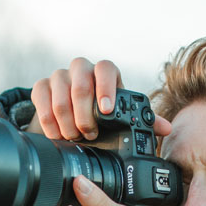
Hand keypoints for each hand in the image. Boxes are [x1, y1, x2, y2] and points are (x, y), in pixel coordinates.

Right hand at [30, 57, 170, 141]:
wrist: (73, 119)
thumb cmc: (103, 118)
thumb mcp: (122, 119)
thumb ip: (143, 122)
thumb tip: (166, 129)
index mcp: (105, 74)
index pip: (106, 68)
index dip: (106, 87)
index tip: (107, 111)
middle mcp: (82, 70)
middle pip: (80, 80)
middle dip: (84, 112)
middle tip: (89, 134)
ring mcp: (60, 77)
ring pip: (59, 89)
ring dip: (66, 118)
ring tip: (73, 136)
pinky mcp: (42, 87)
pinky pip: (40, 95)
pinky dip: (47, 118)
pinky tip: (56, 134)